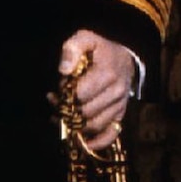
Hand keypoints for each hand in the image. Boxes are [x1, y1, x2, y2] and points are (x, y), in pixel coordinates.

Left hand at [56, 29, 133, 150]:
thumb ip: (72, 48)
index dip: (65, 94)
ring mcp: (119, 106)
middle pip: (86, 112)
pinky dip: (96, 142)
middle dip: (67, 110)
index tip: (58, 90)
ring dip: (75, 125)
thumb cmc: (101, 49)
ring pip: (95, 125)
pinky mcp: (120, 115)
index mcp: (107, 74)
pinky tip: (81, 141)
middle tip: (56, 103)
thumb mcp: (86, 39)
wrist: (124, 57)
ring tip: (60, 115)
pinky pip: (111, 135)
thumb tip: (64, 70)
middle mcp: (116, 93)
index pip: (80, 94)